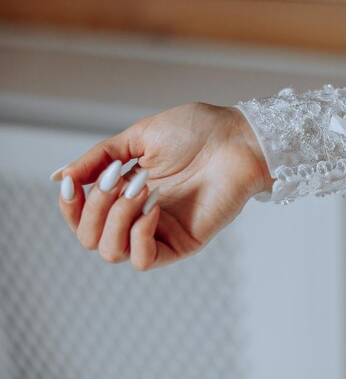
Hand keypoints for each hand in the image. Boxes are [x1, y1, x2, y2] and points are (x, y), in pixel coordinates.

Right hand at [53, 103, 270, 269]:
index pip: (82, 218)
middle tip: (119, 178)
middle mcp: (140, 216)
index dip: (69, 206)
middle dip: (94, 206)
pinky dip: (138, 234)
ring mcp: (161, 231)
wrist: (238, 137)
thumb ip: (99, 158)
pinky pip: (145, 260)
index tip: (70, 183)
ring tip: (141, 186)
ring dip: (115, 217)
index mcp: (126, 193)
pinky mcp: (184, 242)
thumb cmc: (197, 131)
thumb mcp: (138, 138)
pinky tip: (153, 205)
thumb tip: (61, 177)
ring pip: (111, 252)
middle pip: (90, 239)